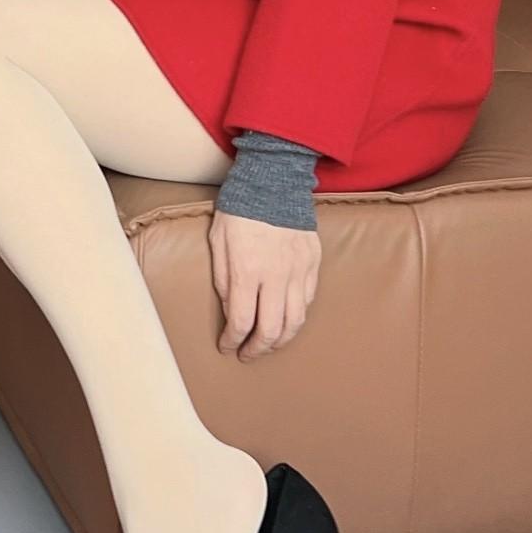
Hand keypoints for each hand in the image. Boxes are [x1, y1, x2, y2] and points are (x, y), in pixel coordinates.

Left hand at [208, 209, 321, 360]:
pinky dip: (296, 316)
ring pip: (295, 321)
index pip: (241, 322)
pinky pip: (308, 300)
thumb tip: (232, 311)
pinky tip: (285, 318)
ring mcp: (298, 270)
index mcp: (247, 270)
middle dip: (257, 349)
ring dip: (280, 340)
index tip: (226, 347)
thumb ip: (225, 280)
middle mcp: (276, 275)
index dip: (232, 341)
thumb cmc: (239, 208)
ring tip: (268, 343)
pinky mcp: (313, 262)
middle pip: (271, 330)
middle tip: (247, 353)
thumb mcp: (219, 242)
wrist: (273, 179)